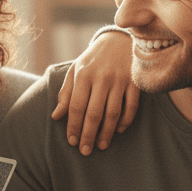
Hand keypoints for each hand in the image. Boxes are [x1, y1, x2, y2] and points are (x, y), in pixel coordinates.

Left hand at [52, 29, 137, 154]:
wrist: (119, 39)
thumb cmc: (93, 59)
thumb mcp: (76, 70)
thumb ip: (66, 93)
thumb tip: (56, 116)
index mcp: (83, 74)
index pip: (76, 106)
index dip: (73, 126)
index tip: (72, 141)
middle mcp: (102, 77)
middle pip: (94, 113)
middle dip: (88, 134)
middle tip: (85, 151)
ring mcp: (120, 79)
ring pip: (113, 112)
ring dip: (107, 132)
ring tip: (101, 145)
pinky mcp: (135, 81)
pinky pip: (131, 106)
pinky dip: (125, 121)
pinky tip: (119, 130)